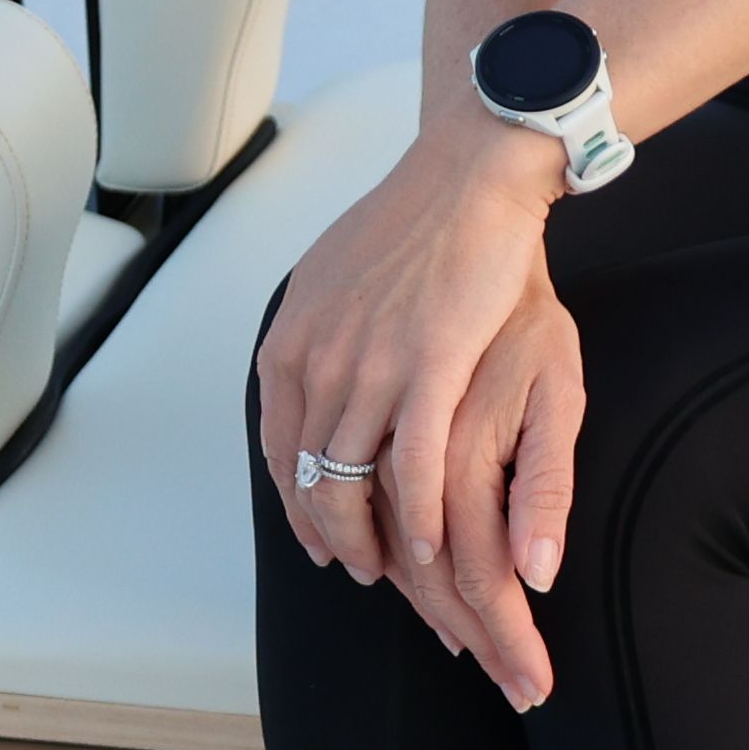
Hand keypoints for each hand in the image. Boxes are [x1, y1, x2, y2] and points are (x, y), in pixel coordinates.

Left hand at [255, 120, 580, 707]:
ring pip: (354, 484)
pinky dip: (420, 520)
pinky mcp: (426, 369)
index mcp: (289, 341)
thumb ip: (318, 334)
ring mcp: (367, 367)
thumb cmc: (416, 224)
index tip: (318, 537)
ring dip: (373, 541)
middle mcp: (315, 361)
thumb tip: (309, 370)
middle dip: (332, 536)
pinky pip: (415, 468)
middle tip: (358, 569)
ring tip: (396, 571)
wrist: (468, 178)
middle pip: (311, 479)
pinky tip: (435, 548)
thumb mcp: (333, 279)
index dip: (298, 504)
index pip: (280, 449)